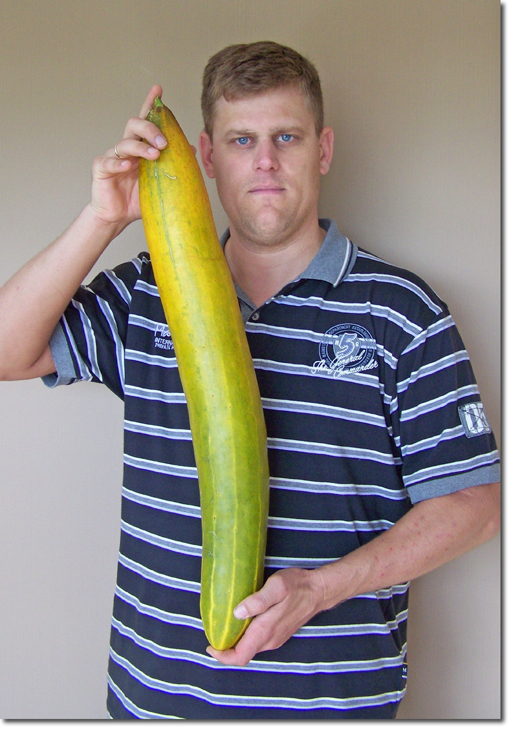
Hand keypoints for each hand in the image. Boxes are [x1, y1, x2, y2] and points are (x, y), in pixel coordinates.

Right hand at [89, 84, 167, 230]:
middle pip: (135, 126)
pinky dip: (118, 163)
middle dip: (150, 129)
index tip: (158, 90)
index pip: (146, 121)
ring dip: (141, 147)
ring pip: (125, 143)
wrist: (117, 217)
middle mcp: (126, 148)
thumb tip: (191, 149)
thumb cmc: (136, 199)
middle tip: (164, 143)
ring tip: (154, 156)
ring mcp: (112, 157)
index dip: (150, 104)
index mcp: (140, 148)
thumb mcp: (159, 181)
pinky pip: (109, 162)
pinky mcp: (101, 169)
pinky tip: (127, 166)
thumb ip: (171, 164)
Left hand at [205, 567, 326, 666]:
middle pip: (243, 654)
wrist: (319, 590)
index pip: (240, 656)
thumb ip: (257, 601)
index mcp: (266, 631)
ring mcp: (276, 639)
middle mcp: (270, 640)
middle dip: (226, 648)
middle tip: (214, 631)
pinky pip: (258, 642)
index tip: (210, 645)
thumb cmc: (297, 586)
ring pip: (251, 648)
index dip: (223, 656)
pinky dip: (246, 637)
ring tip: (224, 626)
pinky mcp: (279, 634)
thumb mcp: (277, 587)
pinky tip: (242, 622)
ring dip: (236, 642)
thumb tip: (237, 613)